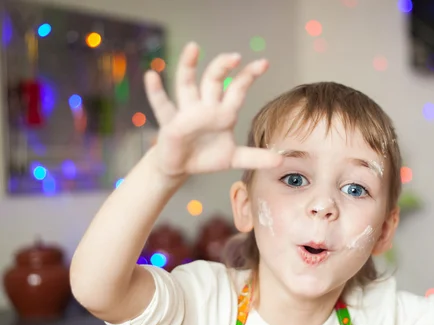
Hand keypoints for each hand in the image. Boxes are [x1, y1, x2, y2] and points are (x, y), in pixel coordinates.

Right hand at [144, 42, 282, 177]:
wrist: (181, 167)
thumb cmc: (207, 156)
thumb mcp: (234, 158)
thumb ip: (256, 157)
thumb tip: (281, 160)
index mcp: (223, 112)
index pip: (237, 89)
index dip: (249, 75)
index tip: (264, 63)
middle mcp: (205, 106)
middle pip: (213, 80)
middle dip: (223, 67)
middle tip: (235, 56)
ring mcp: (186, 112)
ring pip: (187, 84)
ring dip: (188, 66)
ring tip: (193, 47)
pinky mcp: (170, 124)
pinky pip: (162, 106)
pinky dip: (156, 91)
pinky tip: (152, 76)